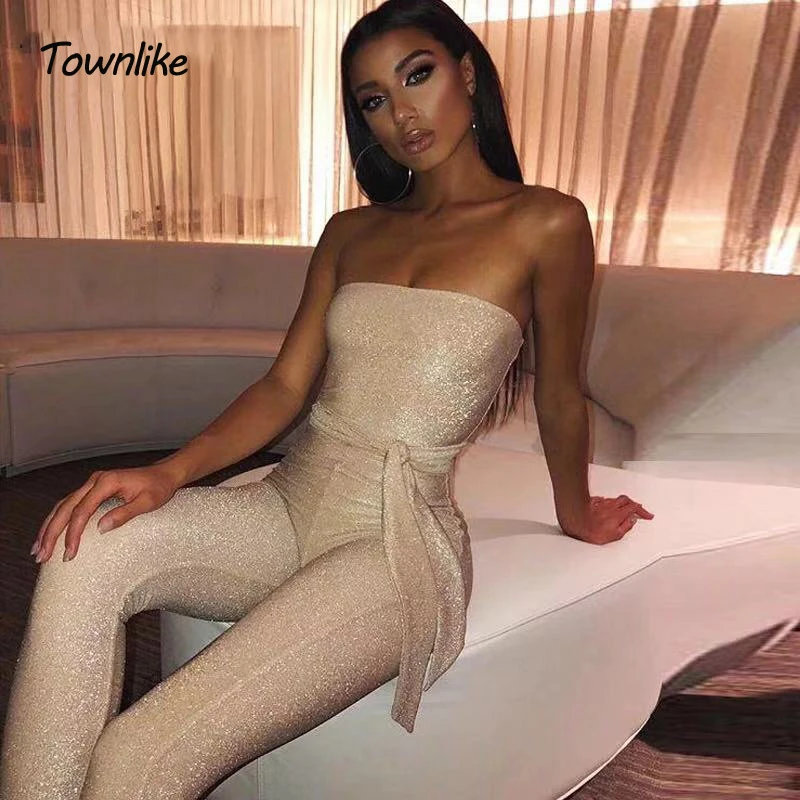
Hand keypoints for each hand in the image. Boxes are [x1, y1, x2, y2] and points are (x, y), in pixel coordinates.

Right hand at [30, 463, 183, 563]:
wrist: (164, 474)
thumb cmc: (158, 488)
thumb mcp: (147, 503)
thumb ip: (124, 514)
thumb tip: (100, 529)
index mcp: (107, 482)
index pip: (82, 511)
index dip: (73, 534)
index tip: (68, 554)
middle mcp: (95, 481)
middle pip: (65, 507)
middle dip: (51, 533)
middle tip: (41, 556)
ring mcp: (92, 484)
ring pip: (63, 505)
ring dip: (49, 527)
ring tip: (38, 549)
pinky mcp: (93, 489)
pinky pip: (70, 504)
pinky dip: (58, 519)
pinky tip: (50, 534)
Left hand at [567, 494, 654, 544]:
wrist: (575, 522)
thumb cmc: (592, 530)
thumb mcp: (614, 535)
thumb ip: (625, 527)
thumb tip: (632, 521)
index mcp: (618, 514)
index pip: (635, 508)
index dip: (643, 511)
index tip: (647, 515)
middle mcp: (611, 506)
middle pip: (626, 500)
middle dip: (634, 503)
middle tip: (637, 508)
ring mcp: (601, 503)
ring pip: (615, 499)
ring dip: (622, 503)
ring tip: (624, 507)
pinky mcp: (592, 502)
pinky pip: (603, 499)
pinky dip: (609, 502)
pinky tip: (607, 504)